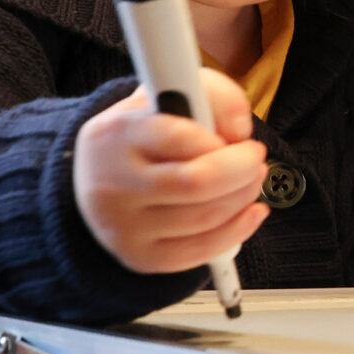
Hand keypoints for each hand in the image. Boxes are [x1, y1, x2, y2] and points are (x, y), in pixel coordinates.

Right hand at [73, 70, 269, 274]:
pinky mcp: (140, 258)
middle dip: (242, 171)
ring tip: (252, 179)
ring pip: (206, 218)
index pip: (179, 137)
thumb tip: (240, 131)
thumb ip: (214, 95)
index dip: (221, 140)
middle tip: (256, 159)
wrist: (97, 181)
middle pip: (197, 183)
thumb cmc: (144, 136)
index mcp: (116, 134)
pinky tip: (253, 211)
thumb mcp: (170, 96)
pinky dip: (239, 230)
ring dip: (245, 196)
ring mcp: (123, 227)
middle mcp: (113, 184)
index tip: (242, 138)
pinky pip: (202, 251)